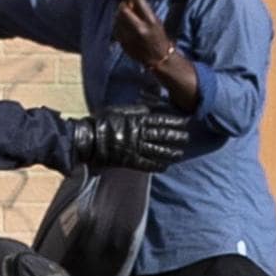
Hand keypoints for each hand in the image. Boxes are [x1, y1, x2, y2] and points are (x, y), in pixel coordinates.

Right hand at [68, 108, 190, 172]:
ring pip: (158, 150)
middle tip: (187, 138)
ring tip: (180, 154)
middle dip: (176, 137)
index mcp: (136, 120)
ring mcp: (135, 148)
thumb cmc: (101, 122)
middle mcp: (139, 134)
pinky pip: (147, 164)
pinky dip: (157, 165)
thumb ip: (135, 110)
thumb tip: (149, 109)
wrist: (89, 139)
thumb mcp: (119, 110)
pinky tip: (165, 166)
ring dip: (170, 152)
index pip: (160, 120)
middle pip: (162, 136)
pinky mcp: (130, 160)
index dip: (174, 122)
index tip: (185, 122)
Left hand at [112, 0, 175, 75]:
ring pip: (117, 20)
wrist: (159, 58)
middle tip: (123, 6)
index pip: (139, 1)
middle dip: (122, 6)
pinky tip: (123, 27)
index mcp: (151, 21)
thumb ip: (143, 12)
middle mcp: (140, 29)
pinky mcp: (124, 44)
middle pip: (124, 10)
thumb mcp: (156, 22)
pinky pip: (116, 30)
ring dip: (119, 16)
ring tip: (123, 17)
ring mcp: (130, 37)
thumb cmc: (158, 38)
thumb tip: (129, 1)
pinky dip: (118, 26)